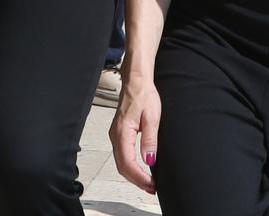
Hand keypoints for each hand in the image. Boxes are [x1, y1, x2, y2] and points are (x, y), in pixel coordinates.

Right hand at [110, 73, 160, 194]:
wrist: (136, 81)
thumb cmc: (143, 95)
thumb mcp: (152, 117)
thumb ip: (150, 139)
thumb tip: (150, 160)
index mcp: (122, 132)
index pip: (128, 162)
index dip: (139, 177)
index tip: (151, 184)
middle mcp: (116, 135)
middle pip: (122, 166)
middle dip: (136, 180)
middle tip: (152, 188)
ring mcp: (116, 135)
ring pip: (121, 162)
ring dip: (133, 175)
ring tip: (148, 182)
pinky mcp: (119, 134)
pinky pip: (122, 155)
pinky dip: (131, 166)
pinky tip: (140, 169)